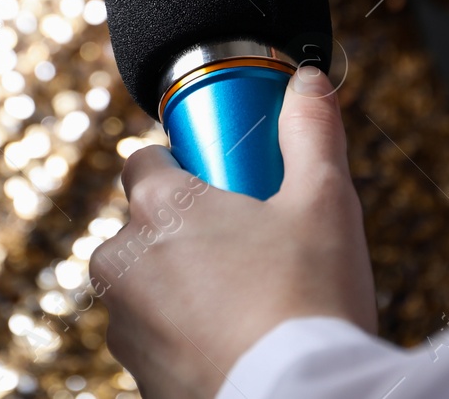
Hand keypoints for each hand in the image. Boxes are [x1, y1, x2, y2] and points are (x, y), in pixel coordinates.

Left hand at [92, 70, 375, 398]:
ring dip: (178, 285)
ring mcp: (124, 322)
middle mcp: (124, 259)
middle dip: (185, 231)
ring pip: (143, 283)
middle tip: (248, 248)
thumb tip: (306, 80)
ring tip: (245, 302)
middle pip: (143, 224)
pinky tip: (231, 340)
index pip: (144, 160)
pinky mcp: (134, 373)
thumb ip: (311, 132)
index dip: (184, 166)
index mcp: (159, 206)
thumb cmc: (309, 303)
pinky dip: (180, 333)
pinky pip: (152, 335)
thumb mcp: (325, 203)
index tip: (224, 184)